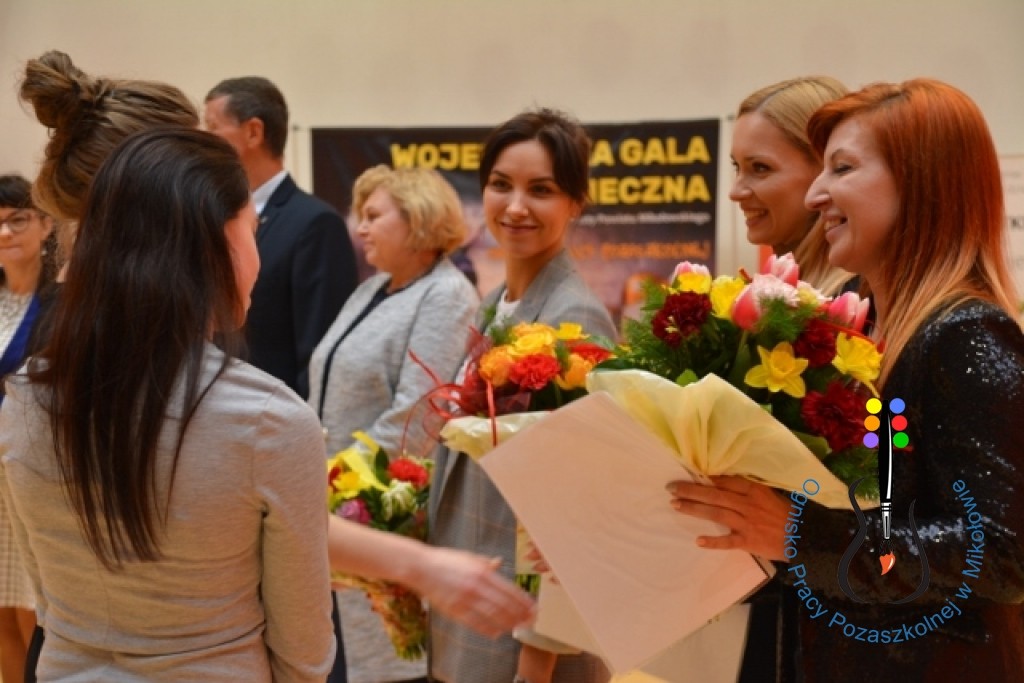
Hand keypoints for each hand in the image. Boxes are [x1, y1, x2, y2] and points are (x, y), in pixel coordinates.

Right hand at [412, 547, 535, 638]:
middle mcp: (476, 585)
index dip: (522, 600)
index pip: (508, 589)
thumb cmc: (445, 561)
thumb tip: (499, 562)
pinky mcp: (454, 610)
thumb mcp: (468, 557)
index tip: (532, 607)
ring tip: (516, 628)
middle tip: (529, 621)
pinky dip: (487, 629)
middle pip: (503, 604)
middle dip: (519, 614)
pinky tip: (496, 633)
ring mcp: (465, 599)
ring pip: (491, 615)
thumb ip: (485, 563)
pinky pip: (474, 623)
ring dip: (506, 623)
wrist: (421, 568)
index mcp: (482, 571)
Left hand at [666, 475, 789, 560]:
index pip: (726, 481)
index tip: (689, 475)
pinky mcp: (748, 542)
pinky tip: (698, 541)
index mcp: (754, 491)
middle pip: (714, 495)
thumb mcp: (769, 494)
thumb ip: (748, 490)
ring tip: (676, 505)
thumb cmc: (786, 514)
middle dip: (691, 490)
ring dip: (694, 509)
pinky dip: (713, 542)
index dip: (706, 478)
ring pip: (716, 513)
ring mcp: (747, 523)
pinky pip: (728, 542)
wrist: (804, 537)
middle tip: (672, 488)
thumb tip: (721, 483)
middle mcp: (748, 505)